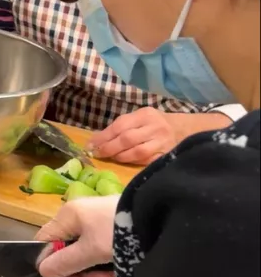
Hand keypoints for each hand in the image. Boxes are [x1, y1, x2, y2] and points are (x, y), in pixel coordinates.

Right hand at [34, 194, 118, 276]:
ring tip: (107, 276)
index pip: (45, 239)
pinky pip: (99, 249)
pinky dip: (104, 261)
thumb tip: (42, 270)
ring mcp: (97, 222)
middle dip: (76, 269)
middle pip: (65, 248)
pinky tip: (115, 268)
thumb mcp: (90, 251)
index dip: (49, 260)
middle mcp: (79, 216)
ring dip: (92, 268)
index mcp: (68, 215)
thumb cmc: (117, 232)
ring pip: (84, 252)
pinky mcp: (112, 229)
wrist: (158, 220)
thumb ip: (65, 262)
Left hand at [89, 108, 229, 164]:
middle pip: (127, 139)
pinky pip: (147, 161)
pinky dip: (133, 162)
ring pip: (137, 152)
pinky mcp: (167, 155)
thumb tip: (96, 140)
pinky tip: (124, 161)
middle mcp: (155, 127)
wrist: (185, 130)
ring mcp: (163, 143)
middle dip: (109, 148)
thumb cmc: (155, 123)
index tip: (91, 145)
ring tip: (110, 158)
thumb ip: (122, 126)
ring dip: (120, 156)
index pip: (120, 126)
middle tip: (97, 154)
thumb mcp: (140, 117)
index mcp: (145, 115)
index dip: (104, 137)